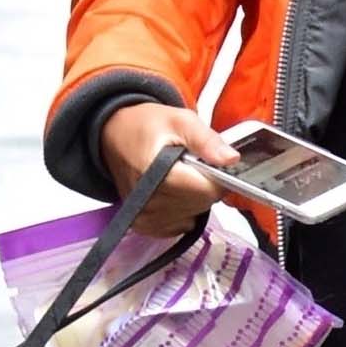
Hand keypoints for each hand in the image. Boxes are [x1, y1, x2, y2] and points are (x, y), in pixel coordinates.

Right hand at [98, 100, 236, 236]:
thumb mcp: (180, 120)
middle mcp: (149, 202)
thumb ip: (206, 140)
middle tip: (189, 165)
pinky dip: (183, 210)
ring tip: (179, 176)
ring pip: (193, 215)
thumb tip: (231, 159)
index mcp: (159, 176)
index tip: (207, 161)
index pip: (208, 191)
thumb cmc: (146, 126)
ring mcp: (145, 217)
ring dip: (193, 198)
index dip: (216, 176)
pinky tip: (173, 192)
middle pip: (201, 204)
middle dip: (204, 185)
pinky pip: (181, 225)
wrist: (114, 136)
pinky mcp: (144, 226)